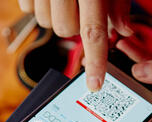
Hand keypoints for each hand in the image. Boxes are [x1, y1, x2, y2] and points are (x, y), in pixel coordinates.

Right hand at [18, 0, 132, 90]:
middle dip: (74, 24)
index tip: (95, 84)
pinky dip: (38, 4)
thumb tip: (123, 29)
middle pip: (66, 30)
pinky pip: (28, 9)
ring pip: (45, 23)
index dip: (96, 61)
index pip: (93, 31)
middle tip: (78, 6)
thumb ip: (116, 1)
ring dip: (55, 15)